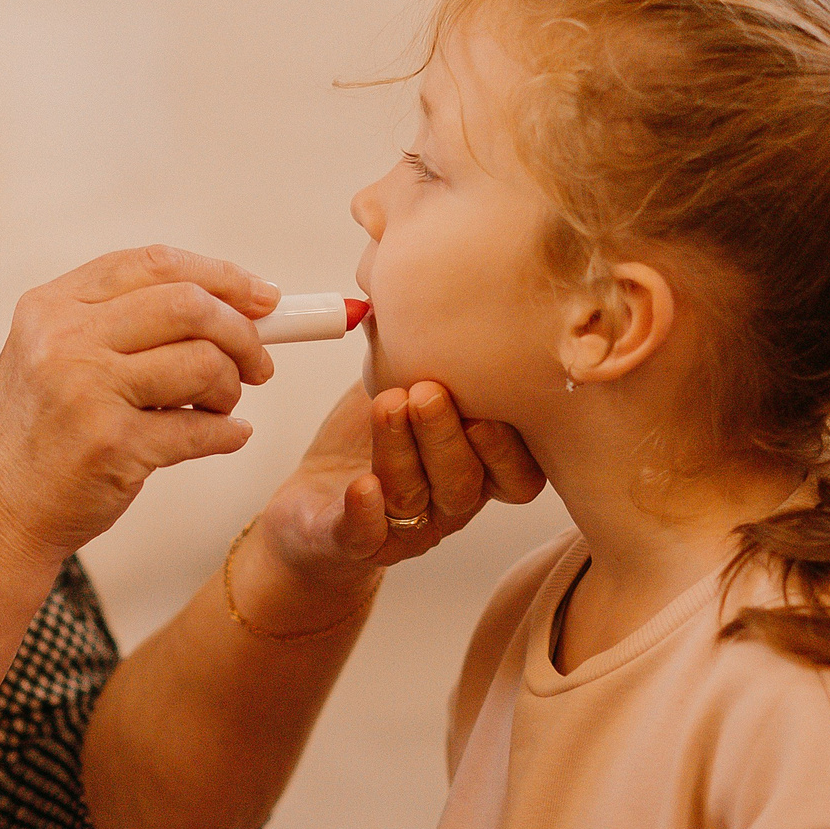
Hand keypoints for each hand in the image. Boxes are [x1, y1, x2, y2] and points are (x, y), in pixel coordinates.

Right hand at [0, 247, 277, 565]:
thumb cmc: (36, 435)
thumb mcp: (54, 357)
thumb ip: (125, 324)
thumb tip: (238, 306)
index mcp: (52, 306)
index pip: (155, 263)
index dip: (221, 276)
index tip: (262, 297)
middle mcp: (64, 339)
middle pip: (188, 304)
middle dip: (241, 332)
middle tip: (258, 362)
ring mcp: (86, 391)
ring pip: (203, 362)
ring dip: (230, 387)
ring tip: (220, 406)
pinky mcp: (111, 446)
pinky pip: (202, 429)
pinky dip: (227, 433)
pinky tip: (225, 436)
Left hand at [254, 383, 544, 592]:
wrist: (313, 506)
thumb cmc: (370, 439)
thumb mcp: (403, 387)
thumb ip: (427, 355)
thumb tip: (432, 285)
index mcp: (477, 472)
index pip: (516, 474)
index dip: (509, 445)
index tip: (490, 398)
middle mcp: (448, 506)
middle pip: (463, 483)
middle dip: (446, 435)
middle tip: (428, 391)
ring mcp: (403, 530)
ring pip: (413, 497)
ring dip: (402, 450)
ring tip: (387, 404)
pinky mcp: (350, 543)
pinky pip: (364, 537)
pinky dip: (365, 513)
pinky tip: (363, 486)